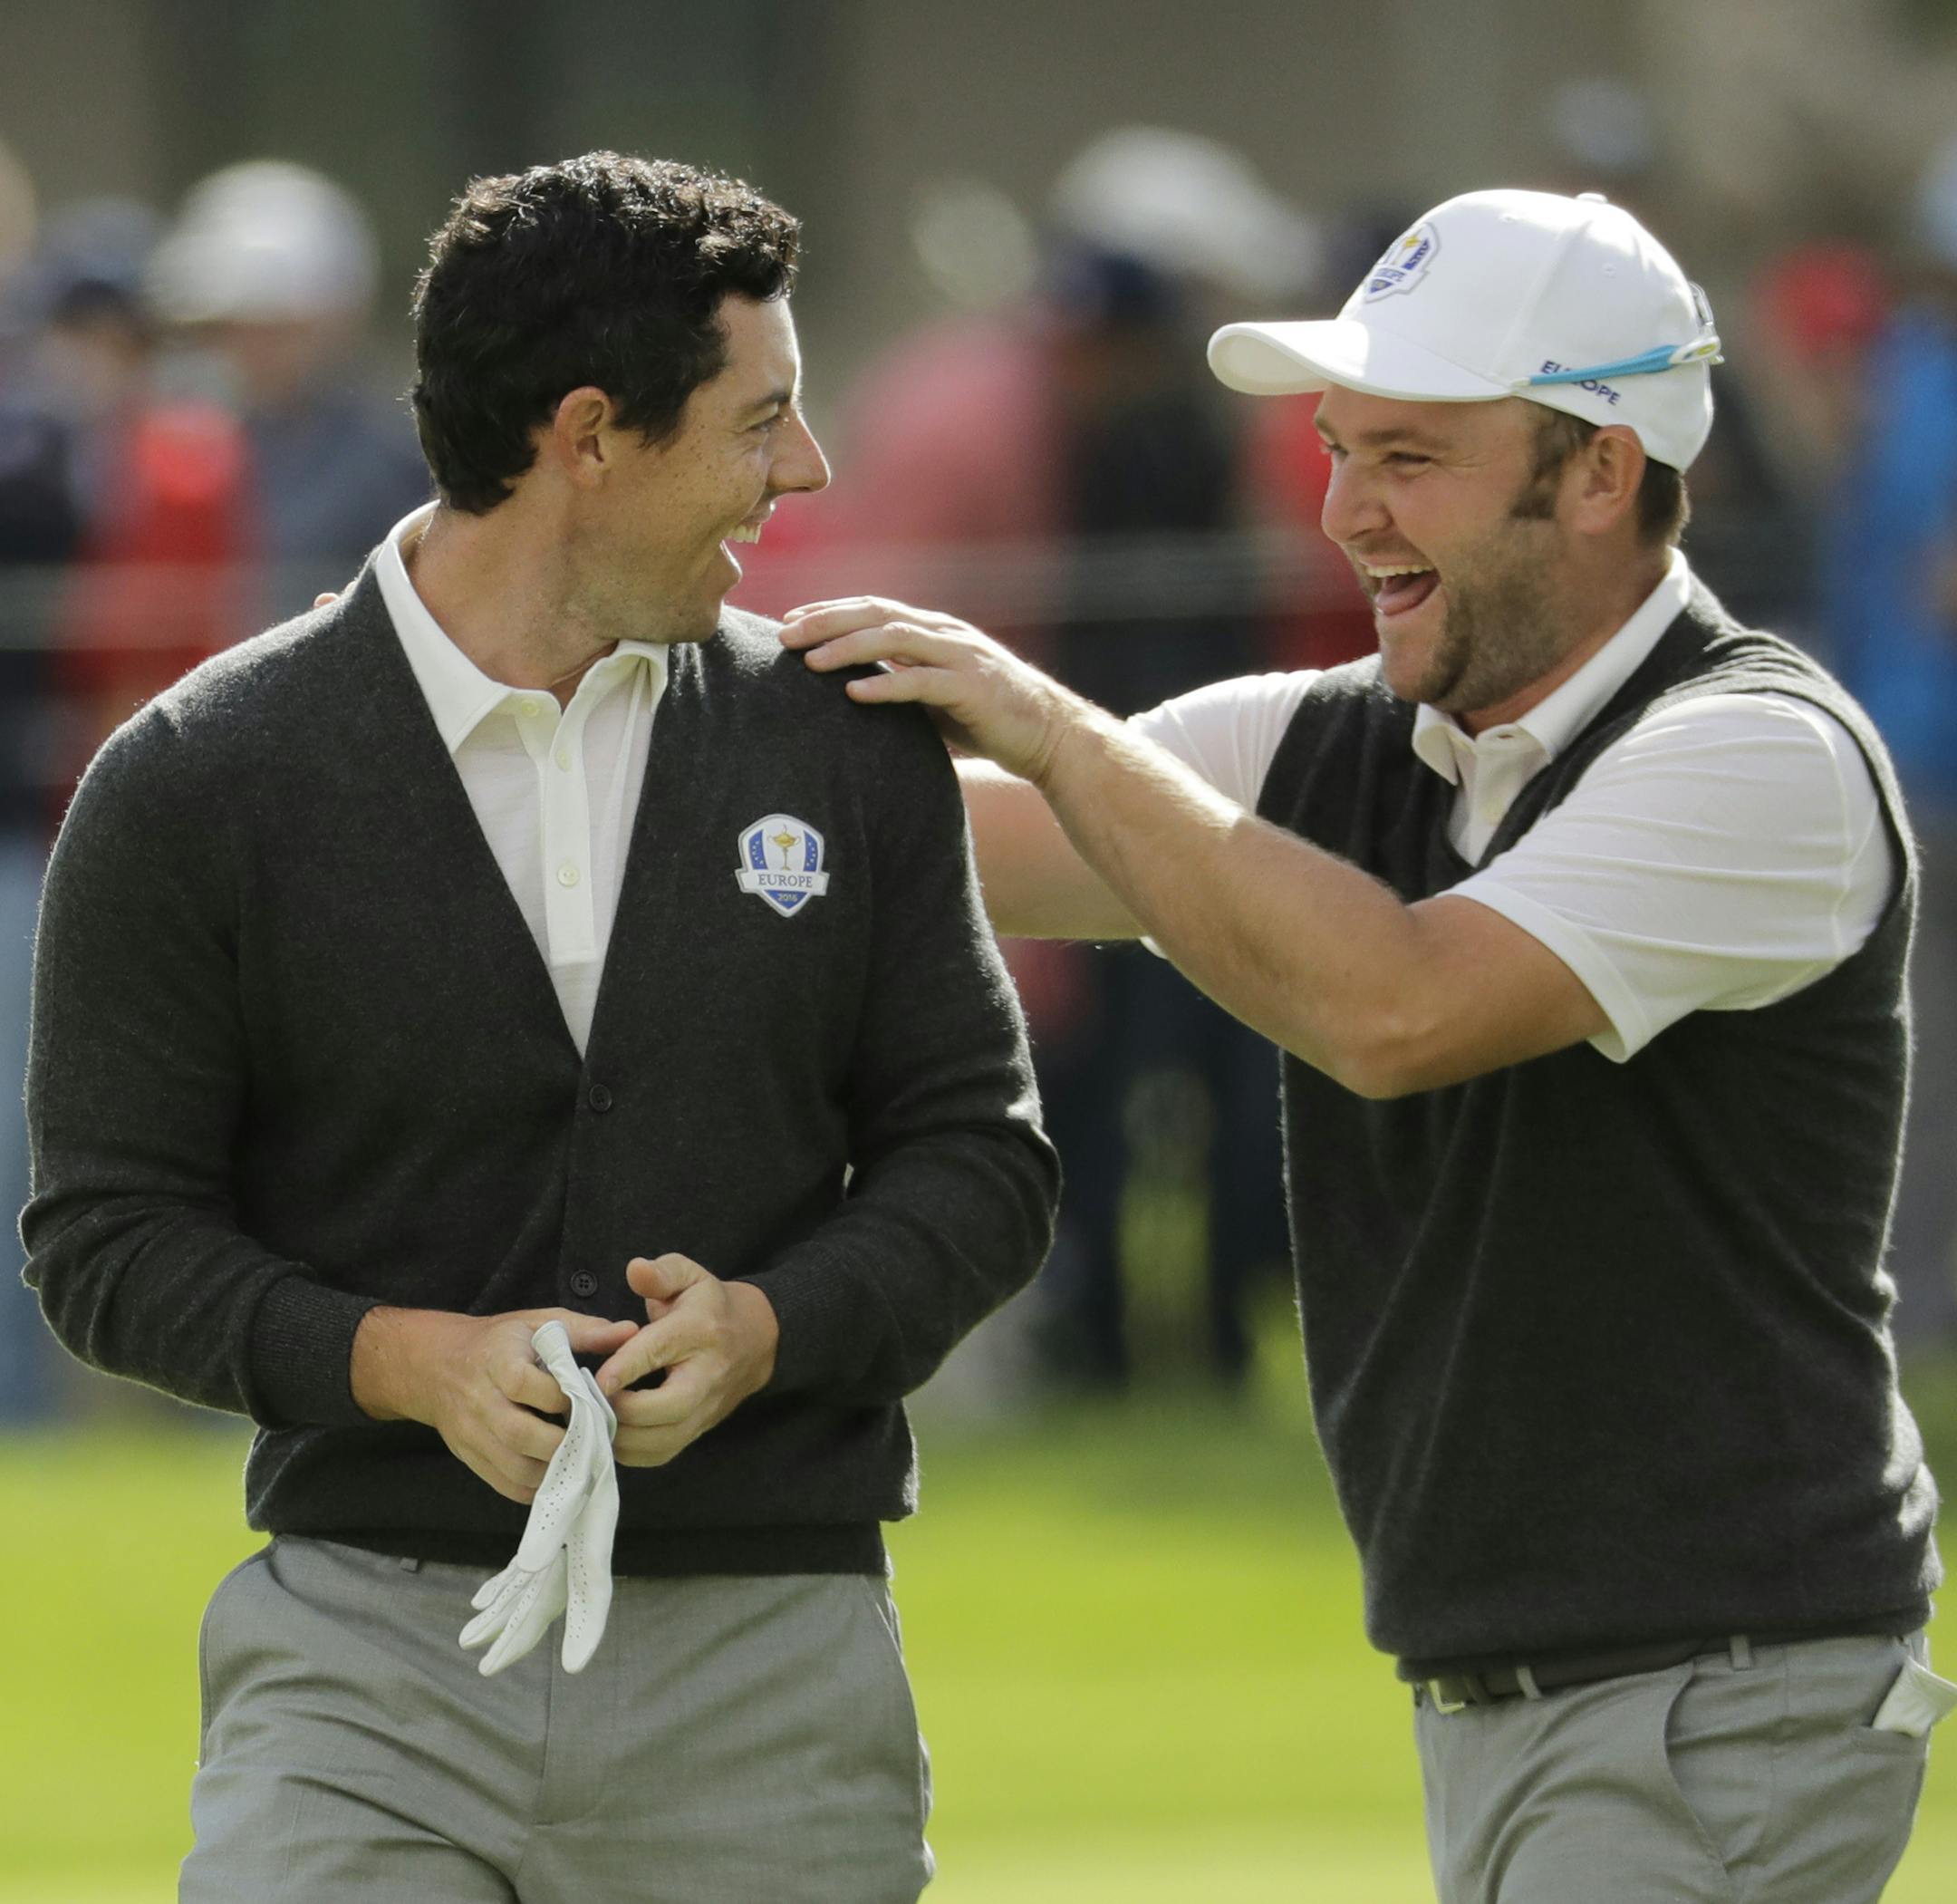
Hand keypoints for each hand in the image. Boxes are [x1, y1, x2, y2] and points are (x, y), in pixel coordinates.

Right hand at [352, 1305, 637, 1503]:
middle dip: (562, 1443)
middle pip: (519, 1433)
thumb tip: (631, 1332)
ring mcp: (472, 1434)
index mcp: (498, 1362)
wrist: (438, 1364)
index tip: (589, 1401)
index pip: (526, 1386)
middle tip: (595, 1442)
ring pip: (512, 1466)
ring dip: (553, 1471)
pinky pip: (504, 1484)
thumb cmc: (500, 1341)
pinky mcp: (470, 1457)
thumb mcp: (538, 1323)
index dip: (562, 1398)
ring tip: (582, 1462)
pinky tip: (559, 1477)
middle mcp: (480, 1401)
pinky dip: (535, 1488)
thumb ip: (585, 1330)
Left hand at [594, 1255, 778, 1466]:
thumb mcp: (689, 1276)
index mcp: (699, 1330)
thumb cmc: (709, 1305)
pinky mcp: (700, 1429)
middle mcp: (707, 1374)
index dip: (625, 1367)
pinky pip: (663, 1454)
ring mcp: (706, 1407)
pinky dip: (632, 1452)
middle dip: (625, 1410)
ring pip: (665, 1439)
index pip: (660, 1351)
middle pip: (670, 1406)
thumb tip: (635, 1269)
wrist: (755, 1339)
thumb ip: (661, 1272)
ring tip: (593, 1421)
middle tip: (590, 1402)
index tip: (595, 1378)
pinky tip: (610, 1435)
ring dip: (623, 1437)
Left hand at [780, 596, 1088, 786]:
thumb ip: (904, 682)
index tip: (789, 621)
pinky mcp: (972, 688)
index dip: (830, 611)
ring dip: (847, 648)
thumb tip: (856, 690)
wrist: (1051, 738)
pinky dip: (886, 684)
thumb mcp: (939, 695)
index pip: (874, 609)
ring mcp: (961, 657)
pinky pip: (922, 681)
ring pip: (894, 639)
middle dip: (826, 621)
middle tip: (783, 634)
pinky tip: (854, 691)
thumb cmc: (991, 721)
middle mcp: (946, 634)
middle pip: (876, 614)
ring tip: (809, 662)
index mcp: (935, 631)